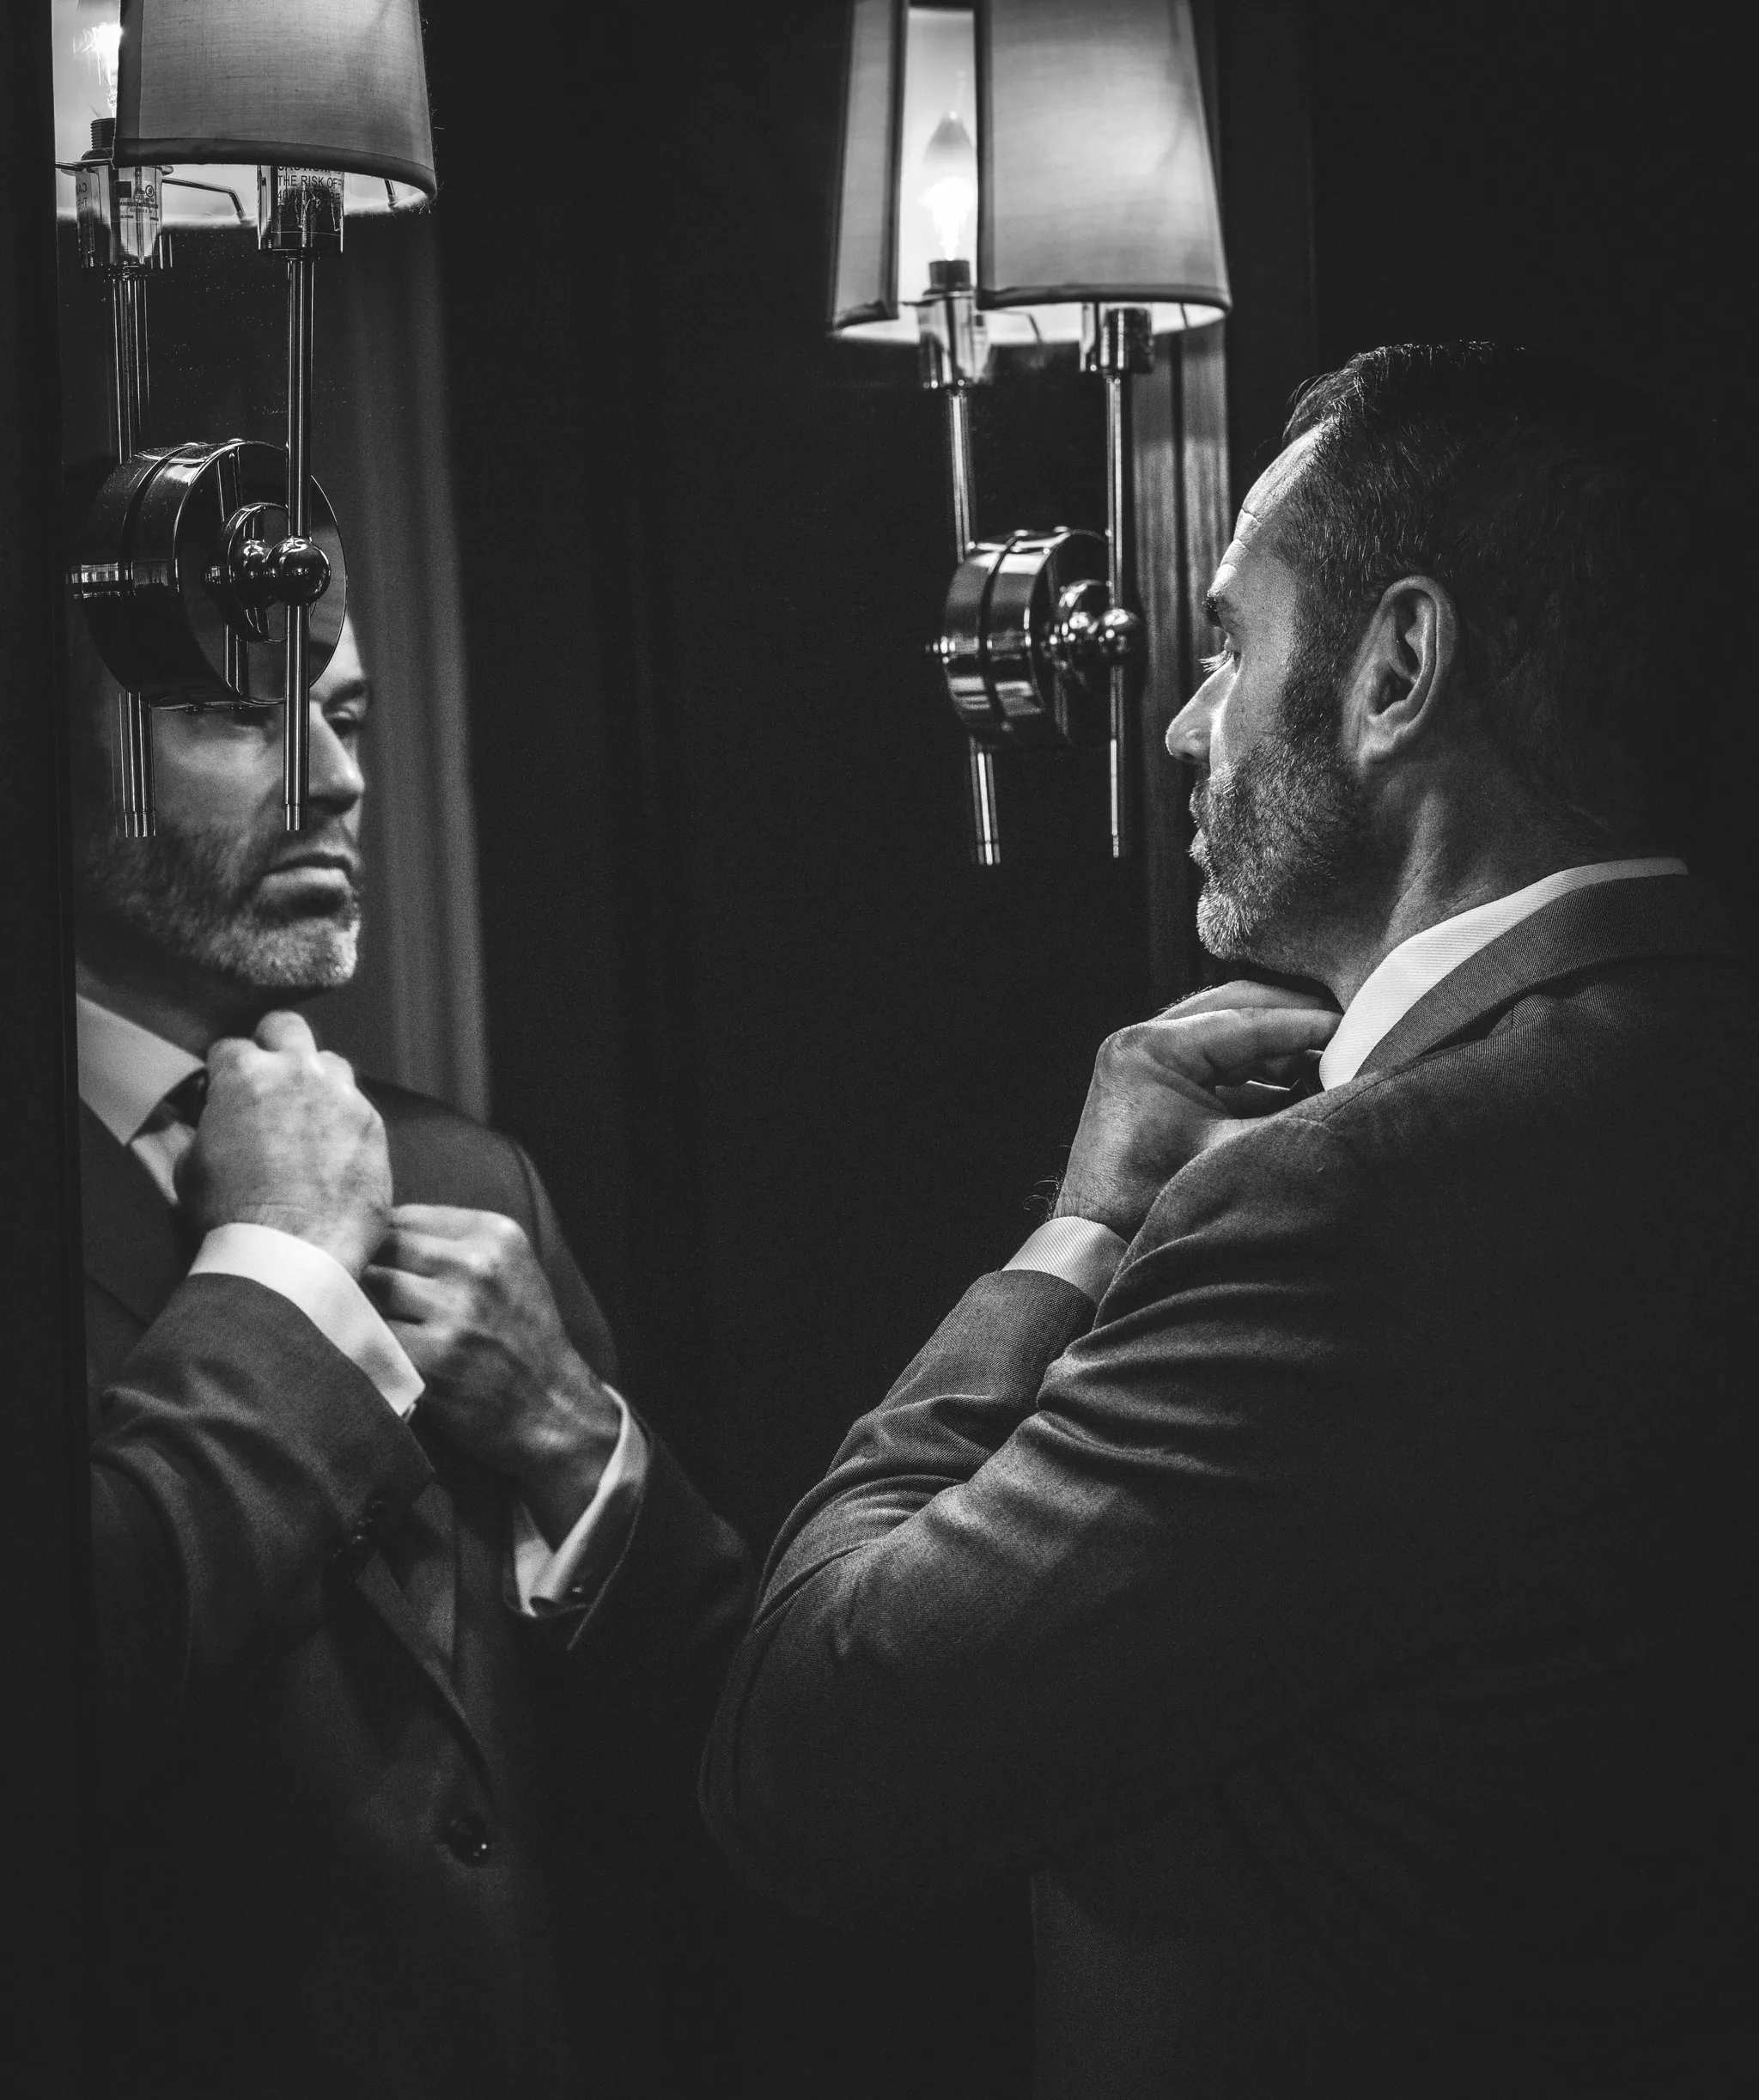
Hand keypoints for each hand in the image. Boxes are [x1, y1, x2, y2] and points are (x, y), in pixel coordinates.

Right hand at [180, 1011, 390, 1276]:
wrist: (291, 1252)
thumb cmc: (232, 1214)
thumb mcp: (192, 1165)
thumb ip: (206, 1127)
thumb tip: (213, 1121)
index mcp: (246, 1075)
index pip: (231, 1047)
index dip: (225, 1071)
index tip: (227, 1091)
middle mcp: (299, 1072)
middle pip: (286, 1029)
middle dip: (275, 1045)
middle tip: (270, 1078)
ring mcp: (342, 1095)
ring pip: (331, 1064)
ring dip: (316, 1081)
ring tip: (306, 1116)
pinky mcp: (374, 1125)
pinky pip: (358, 1106)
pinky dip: (344, 1120)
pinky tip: (333, 1150)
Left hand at [363, 1206, 621, 1544]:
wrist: (552, 1408)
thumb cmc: (520, 1336)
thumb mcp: (507, 1269)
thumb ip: (452, 1243)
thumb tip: (369, 1230)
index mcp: (494, 1234)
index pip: (402, 1216)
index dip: (377, 1243)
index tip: (373, 1267)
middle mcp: (477, 1265)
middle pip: (380, 1247)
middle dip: (360, 1272)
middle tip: (351, 1297)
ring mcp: (456, 1312)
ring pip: (368, 1288)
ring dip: (356, 1306)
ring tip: (356, 1323)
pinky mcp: (435, 1358)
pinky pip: (371, 1334)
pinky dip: (361, 1342)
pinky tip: (367, 1350)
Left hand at [1053, 981, 1340, 1238]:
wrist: (1099, 1246)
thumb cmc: (1153, 1203)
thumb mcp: (1234, 1153)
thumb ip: (1294, 1115)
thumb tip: (1356, 1087)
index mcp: (1149, 1048)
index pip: (1246, 1021)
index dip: (1308, 1024)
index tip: (1357, 1026)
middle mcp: (1139, 1043)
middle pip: (1235, 1009)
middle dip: (1295, 1020)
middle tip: (1348, 1028)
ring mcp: (1142, 1060)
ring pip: (1228, 1033)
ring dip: (1279, 1047)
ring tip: (1332, 1059)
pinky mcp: (1152, 1084)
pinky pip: (1215, 1063)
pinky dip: (1258, 1072)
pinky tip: (1301, 1086)